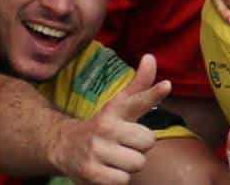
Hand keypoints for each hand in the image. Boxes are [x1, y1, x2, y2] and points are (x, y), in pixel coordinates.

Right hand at [54, 53, 166, 184]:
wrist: (63, 147)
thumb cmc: (103, 126)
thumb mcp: (120, 105)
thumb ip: (140, 86)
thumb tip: (151, 56)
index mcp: (115, 111)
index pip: (137, 101)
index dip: (153, 94)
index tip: (167, 85)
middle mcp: (105, 128)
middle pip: (148, 142)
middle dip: (140, 147)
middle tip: (124, 145)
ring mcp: (96, 150)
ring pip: (137, 163)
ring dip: (129, 165)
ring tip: (115, 159)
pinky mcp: (90, 172)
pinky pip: (123, 180)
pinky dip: (118, 179)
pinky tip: (107, 171)